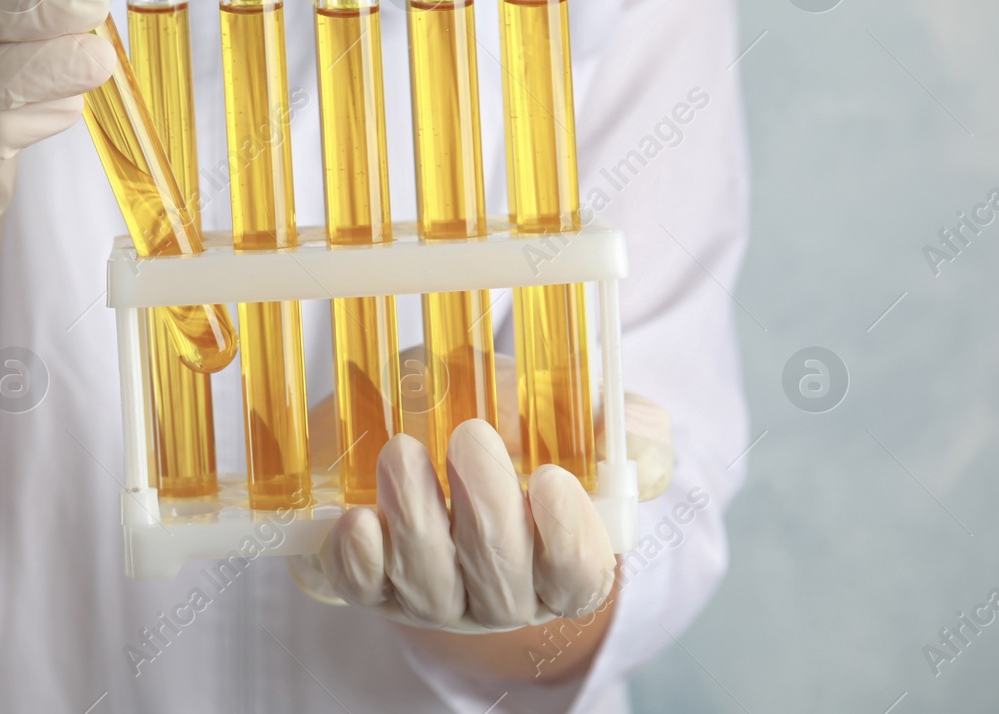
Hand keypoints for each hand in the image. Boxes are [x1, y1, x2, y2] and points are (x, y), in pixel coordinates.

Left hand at [293, 393, 672, 631]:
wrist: (400, 412)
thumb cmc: (486, 412)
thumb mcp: (545, 403)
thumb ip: (601, 422)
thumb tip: (638, 438)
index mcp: (556, 558)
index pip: (579, 578)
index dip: (570, 539)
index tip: (554, 479)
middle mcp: (498, 590)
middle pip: (504, 586)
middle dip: (489, 514)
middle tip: (471, 437)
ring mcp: (431, 594)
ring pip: (431, 588)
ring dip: (418, 519)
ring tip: (402, 453)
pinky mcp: (367, 583)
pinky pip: (364, 589)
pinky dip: (361, 559)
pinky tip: (359, 520)